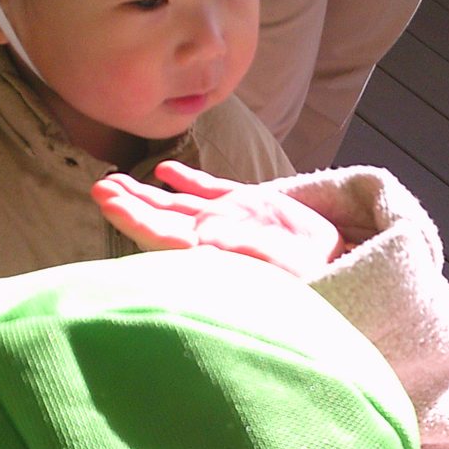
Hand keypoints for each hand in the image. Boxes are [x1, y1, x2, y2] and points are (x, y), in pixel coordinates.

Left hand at [91, 161, 342, 277]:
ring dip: (148, 193)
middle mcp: (214, 237)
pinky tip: (167, 171)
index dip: (129, 217)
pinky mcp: (253, 207)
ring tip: (116, 180)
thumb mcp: (285, 265)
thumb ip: (246, 249)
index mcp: (213, 253)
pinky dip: (188, 180)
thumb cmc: (316, 277)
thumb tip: (205, 237)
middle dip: (129, 203)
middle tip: (99, 185)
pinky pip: (213, 190)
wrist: (349, 266)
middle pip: (160, 219)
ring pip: (179, 204)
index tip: (103, 198)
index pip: (159, 234)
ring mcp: (232, 220)